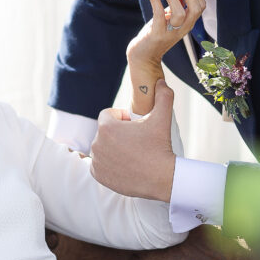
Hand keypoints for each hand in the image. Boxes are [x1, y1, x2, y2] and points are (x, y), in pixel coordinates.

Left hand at [90, 79, 175, 201]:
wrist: (162, 178)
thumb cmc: (160, 147)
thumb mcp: (163, 118)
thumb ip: (163, 96)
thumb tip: (161, 81)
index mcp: (106, 127)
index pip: (108, 114)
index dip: (122, 117)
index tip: (135, 125)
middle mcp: (97, 143)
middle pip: (105, 132)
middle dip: (118, 133)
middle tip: (136, 140)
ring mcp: (97, 161)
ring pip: (102, 148)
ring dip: (113, 148)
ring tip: (132, 153)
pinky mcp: (98, 175)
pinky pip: (99, 165)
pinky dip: (108, 164)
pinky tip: (124, 164)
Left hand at [126, 0, 206, 71]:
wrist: (143, 56)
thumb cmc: (156, 34)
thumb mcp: (168, 19)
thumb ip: (176, 7)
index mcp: (188, 24)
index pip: (201, 5)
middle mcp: (183, 29)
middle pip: (195, 8)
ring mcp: (171, 33)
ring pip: (180, 13)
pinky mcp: (157, 35)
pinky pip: (159, 15)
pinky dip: (155, 0)